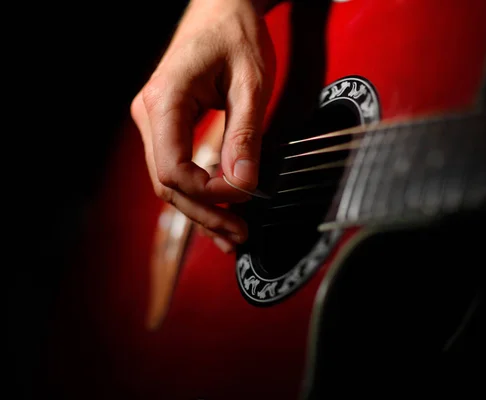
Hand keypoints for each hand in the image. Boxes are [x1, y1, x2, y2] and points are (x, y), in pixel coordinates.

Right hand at [130, 0, 275, 252]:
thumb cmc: (235, 34)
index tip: (243, 197)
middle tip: (239, 236)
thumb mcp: (251, 83)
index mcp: (165, 101)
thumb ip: (245, 134)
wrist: (223, 7)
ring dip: (201, 209)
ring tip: (232, 234)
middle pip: (167, 182)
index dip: (207, 193)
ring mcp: (155, 120)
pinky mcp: (168, 124)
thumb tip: (244, 183)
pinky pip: (176, 166)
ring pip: (169, 180)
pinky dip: (198, 192)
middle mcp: (150, 113)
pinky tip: (218, 211)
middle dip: (205, 213)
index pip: (173, 168)